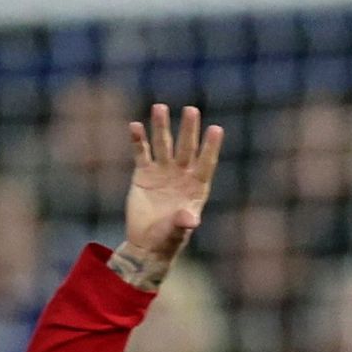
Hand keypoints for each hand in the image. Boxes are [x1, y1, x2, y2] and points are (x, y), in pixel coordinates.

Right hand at [109, 104, 224, 289]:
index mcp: (196, 186)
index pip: (206, 162)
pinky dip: (138, 140)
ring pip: (163, 144)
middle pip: (186, 148)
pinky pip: (142, 153)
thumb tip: (190, 219)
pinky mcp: (143, 174)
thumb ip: (184, 224)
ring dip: (161, 127)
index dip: (211, 147)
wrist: (147, 243)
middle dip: (188, 130)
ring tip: (159, 108)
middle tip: (191, 110)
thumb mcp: (178, 233)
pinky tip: (135, 127)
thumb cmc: (168, 239)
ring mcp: (162, 171)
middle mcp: (181, 174)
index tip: (216, 129)